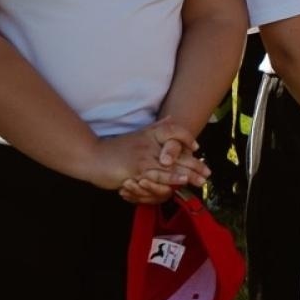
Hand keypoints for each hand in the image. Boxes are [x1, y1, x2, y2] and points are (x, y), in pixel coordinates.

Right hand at [85, 118, 207, 193]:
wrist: (92, 157)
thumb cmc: (115, 148)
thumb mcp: (138, 134)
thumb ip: (156, 128)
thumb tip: (172, 118)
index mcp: (150, 134)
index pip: (174, 132)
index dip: (187, 138)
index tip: (197, 147)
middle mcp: (149, 144)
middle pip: (177, 153)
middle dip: (194, 164)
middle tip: (208, 173)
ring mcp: (142, 157)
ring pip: (170, 166)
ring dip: (188, 174)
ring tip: (201, 180)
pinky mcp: (136, 171)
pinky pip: (156, 176)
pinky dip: (170, 178)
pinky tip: (181, 181)